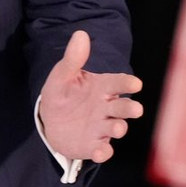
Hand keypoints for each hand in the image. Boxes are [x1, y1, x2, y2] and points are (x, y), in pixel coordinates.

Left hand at [38, 30, 142, 162]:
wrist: (50, 120)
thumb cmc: (61, 93)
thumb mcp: (61, 75)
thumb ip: (72, 59)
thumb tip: (81, 34)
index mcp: (102, 87)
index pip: (118, 83)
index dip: (127, 83)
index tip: (135, 83)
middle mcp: (107, 107)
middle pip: (123, 107)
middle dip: (129, 108)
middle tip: (135, 109)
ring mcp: (102, 127)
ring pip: (116, 128)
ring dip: (118, 128)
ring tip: (117, 127)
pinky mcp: (94, 145)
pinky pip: (102, 149)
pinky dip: (103, 152)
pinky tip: (100, 152)